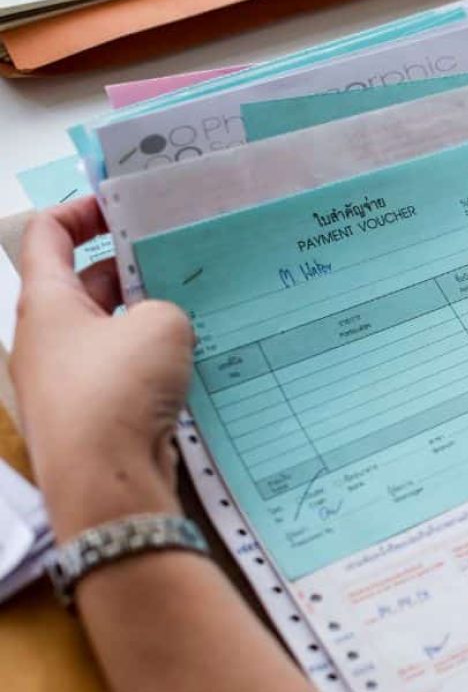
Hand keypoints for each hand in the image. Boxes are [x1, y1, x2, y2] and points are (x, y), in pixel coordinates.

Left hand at [9, 198, 194, 540]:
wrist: (108, 486)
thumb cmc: (119, 392)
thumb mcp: (161, 325)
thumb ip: (165, 307)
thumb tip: (161, 324)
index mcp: (45, 303)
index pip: (47, 234)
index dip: (82, 209)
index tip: (124, 205)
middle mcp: (45, 339)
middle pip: (84, 285)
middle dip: (130, 268)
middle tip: (180, 257)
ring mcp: (66, 382)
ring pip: (108, 332)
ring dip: (147, 318)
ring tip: (198, 309)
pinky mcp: (91, 418)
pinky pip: (122, 374)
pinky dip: (151, 361)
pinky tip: (192, 362)